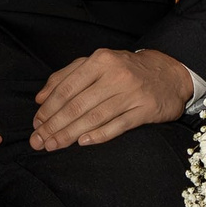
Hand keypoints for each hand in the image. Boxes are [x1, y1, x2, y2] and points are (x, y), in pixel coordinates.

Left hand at [30, 47, 193, 150]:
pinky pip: (117, 126)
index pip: (66, 88)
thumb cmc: (126, 70)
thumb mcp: (97, 64)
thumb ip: (66, 76)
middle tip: (38, 141)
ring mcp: (131, 93)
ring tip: (53, 145)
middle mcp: (115, 75)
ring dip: (69, 134)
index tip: (36, 124)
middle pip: (77, 105)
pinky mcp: (144, 110)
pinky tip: (82, 143)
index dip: (48, 108)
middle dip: (54, 126)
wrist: (169, 74)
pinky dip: (98, 135)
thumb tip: (40, 98)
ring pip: (93, 117)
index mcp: (100, 60)